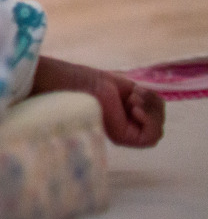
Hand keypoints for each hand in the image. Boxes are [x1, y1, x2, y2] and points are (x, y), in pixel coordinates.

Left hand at [31, 56, 165, 147]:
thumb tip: (145, 104)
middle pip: (158, 123)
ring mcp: (121, 132)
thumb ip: (133, 97)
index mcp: (121, 111)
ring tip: (132, 101)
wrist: (60, 83)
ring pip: (156, 133)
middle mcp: (122, 124)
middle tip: (133, 96)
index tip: (137, 91)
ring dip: (152, 113)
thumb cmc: (80, 79)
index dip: (153, 101)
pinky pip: (150, 139)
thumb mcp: (116, 84)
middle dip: (153, 105)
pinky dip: (150, 123)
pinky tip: (134, 109)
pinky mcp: (119, 136)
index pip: (154, 114)